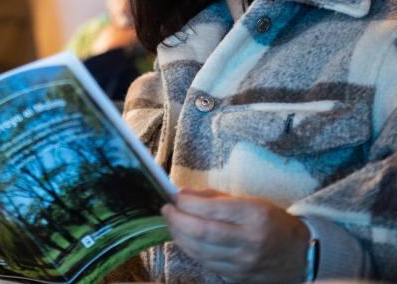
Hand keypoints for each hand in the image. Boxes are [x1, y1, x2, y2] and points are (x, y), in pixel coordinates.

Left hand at [161, 188, 309, 282]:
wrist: (302, 255)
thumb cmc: (273, 222)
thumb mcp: (251, 202)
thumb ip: (215, 198)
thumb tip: (183, 194)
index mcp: (255, 215)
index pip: (211, 210)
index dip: (186, 203)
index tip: (174, 197)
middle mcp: (250, 240)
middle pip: (201, 232)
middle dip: (177, 220)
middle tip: (166, 210)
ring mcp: (244, 262)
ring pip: (199, 250)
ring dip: (179, 235)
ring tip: (172, 223)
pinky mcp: (238, 276)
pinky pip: (206, 262)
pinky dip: (190, 249)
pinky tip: (185, 238)